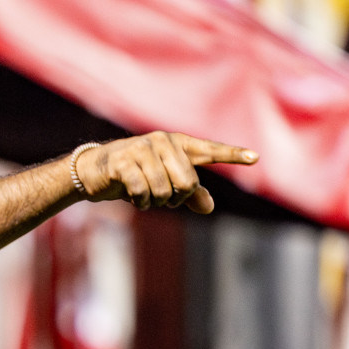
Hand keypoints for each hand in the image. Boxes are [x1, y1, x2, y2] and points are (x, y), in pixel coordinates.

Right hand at [72, 132, 257, 213]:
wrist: (94, 171)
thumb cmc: (133, 174)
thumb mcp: (163, 182)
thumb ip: (189, 193)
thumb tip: (209, 207)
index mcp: (177, 144)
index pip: (209, 151)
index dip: (232, 155)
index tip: (255, 158)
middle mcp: (163, 142)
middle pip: (187, 182)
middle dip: (176, 198)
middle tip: (164, 199)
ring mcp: (142, 149)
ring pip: (165, 190)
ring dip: (156, 202)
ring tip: (146, 197)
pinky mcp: (124, 161)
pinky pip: (143, 191)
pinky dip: (140, 201)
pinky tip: (134, 198)